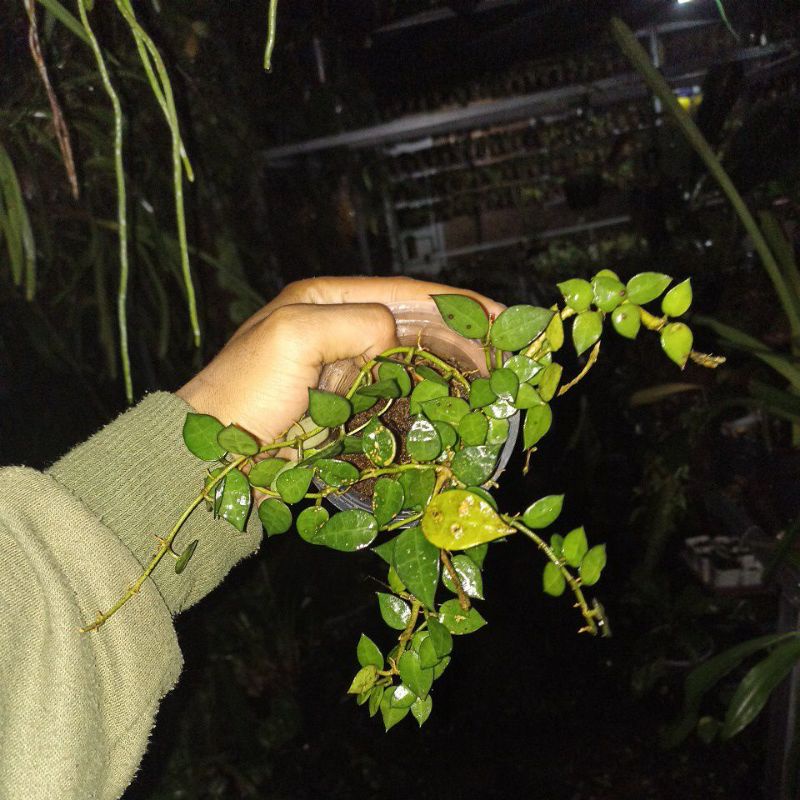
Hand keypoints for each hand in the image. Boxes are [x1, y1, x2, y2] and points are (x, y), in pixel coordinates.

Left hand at [176, 276, 503, 443]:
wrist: (211, 453)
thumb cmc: (244, 391)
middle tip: (507, 357)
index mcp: (326, 300)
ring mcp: (344, 367)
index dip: (456, 304)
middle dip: (463, 337)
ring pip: (412, 359)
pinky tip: (454, 404)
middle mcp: (339, 327)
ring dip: (452, 368)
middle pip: (416, 325)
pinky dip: (428, 396)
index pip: (404, 295)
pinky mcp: (346, 404)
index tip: (501, 316)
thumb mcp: (293, 337)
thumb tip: (392, 340)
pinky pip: (398, 392)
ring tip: (492, 381)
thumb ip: (354, 324)